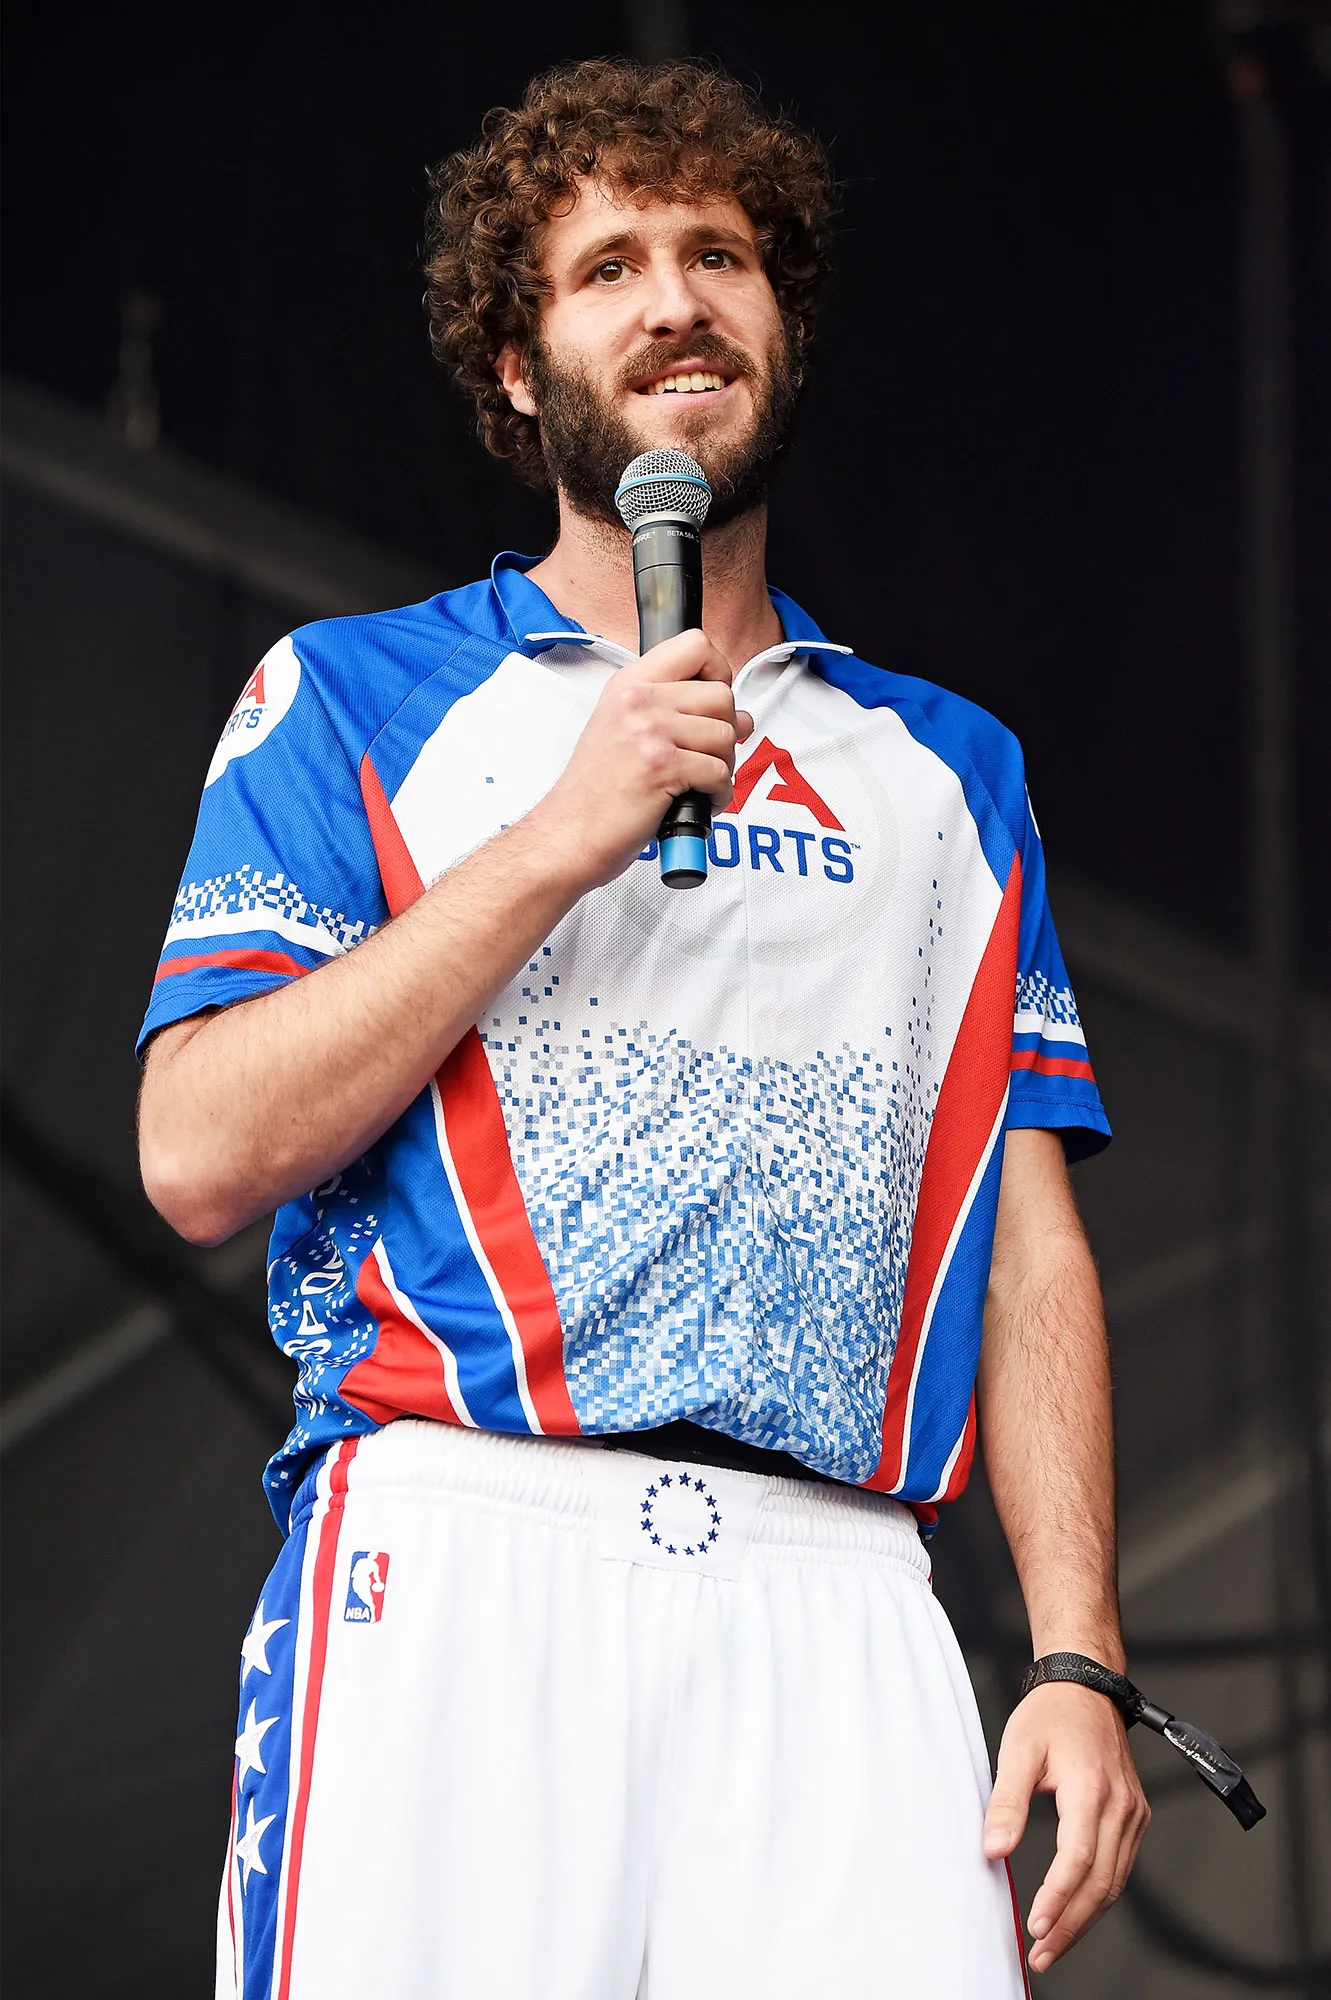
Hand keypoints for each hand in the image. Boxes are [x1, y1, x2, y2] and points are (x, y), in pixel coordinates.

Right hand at [535, 629, 753, 889]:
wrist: (568, 834)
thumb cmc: (595, 792)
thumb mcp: (626, 733)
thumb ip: (680, 715)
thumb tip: (741, 717)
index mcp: (628, 685)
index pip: (694, 645)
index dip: (718, 672)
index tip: (711, 702)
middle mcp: (638, 700)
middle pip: (721, 695)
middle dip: (725, 732)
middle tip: (705, 757)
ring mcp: (649, 731)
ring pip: (726, 735)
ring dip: (723, 767)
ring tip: (699, 784)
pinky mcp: (662, 766)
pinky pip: (719, 772)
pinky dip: (718, 794)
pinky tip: (698, 802)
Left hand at [983, 1682, 1149, 1973]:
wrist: (1086, 1688)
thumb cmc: (1051, 1714)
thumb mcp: (1018, 1750)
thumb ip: (1006, 1802)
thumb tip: (994, 1849)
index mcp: (1091, 1787)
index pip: (1078, 1858)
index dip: (1057, 1899)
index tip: (1036, 1927)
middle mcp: (1120, 1805)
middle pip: (1100, 1882)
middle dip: (1070, 1925)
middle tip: (1041, 1954)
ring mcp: (1133, 1812)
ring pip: (1114, 1882)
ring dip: (1085, 1919)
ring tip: (1054, 1945)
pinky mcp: (1135, 1816)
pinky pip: (1120, 1867)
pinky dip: (1098, 1896)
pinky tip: (1076, 1912)